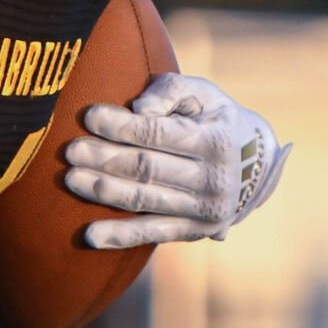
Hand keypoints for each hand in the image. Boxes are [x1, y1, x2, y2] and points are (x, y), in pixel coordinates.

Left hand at [64, 73, 289, 248]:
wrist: (258, 166)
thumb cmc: (215, 119)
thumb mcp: (205, 94)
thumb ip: (171, 91)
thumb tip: (137, 110)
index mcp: (215, 141)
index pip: (158, 133)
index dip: (121, 126)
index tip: (89, 116)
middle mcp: (212, 179)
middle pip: (146, 168)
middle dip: (104, 158)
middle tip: (69, 150)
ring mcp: (203, 210)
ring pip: (143, 199)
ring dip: (103, 191)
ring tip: (70, 179)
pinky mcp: (193, 231)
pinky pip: (151, 234)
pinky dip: (119, 236)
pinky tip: (89, 235)